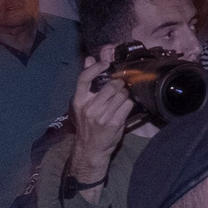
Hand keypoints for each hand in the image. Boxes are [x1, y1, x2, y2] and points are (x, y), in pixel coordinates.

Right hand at [67, 49, 136, 182]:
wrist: (90, 149)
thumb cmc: (87, 124)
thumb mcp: (82, 103)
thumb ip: (86, 82)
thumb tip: (88, 59)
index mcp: (78, 101)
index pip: (84, 78)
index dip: (95, 68)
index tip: (105, 63)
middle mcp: (89, 108)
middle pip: (110, 86)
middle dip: (119, 84)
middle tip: (120, 87)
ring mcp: (101, 116)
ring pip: (121, 95)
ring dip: (125, 94)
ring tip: (122, 98)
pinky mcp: (114, 123)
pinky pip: (127, 105)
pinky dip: (128, 104)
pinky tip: (124, 108)